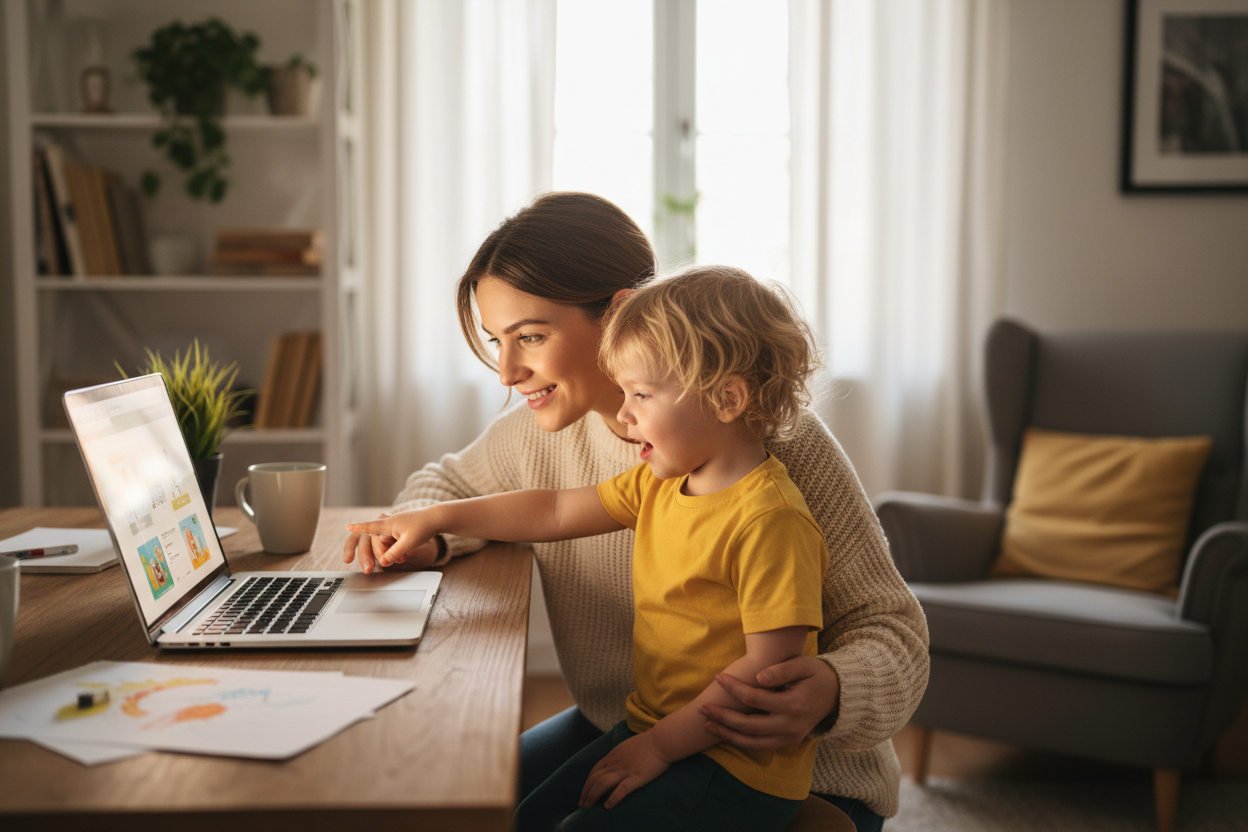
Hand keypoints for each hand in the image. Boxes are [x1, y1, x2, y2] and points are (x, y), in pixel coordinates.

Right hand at [343, 510, 441, 572]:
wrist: (437, 518)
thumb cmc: (423, 527)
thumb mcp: (409, 542)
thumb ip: (395, 553)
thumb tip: (383, 563)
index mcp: (388, 524)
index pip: (369, 527)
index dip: (357, 528)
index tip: (347, 526)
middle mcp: (389, 523)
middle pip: (374, 539)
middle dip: (375, 554)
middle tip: (373, 567)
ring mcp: (395, 525)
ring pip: (382, 542)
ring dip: (388, 553)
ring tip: (402, 559)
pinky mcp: (400, 528)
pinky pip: (390, 540)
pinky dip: (393, 550)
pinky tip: (403, 555)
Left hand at [579, 732, 670, 809]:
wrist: (663, 740)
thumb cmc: (650, 742)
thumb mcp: (629, 746)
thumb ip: (621, 754)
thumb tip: (618, 762)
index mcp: (614, 755)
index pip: (595, 770)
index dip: (588, 782)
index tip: (585, 792)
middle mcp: (616, 763)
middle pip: (595, 778)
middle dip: (586, 792)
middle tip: (581, 804)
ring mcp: (625, 770)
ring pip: (602, 784)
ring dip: (593, 796)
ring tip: (588, 808)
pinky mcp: (637, 777)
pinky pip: (621, 789)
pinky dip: (612, 798)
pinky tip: (607, 806)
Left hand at [699, 655, 839, 749]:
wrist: (837, 694)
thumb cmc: (815, 674)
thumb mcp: (802, 665)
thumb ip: (781, 670)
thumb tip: (759, 678)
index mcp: (794, 705)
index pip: (755, 698)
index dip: (734, 687)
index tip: (718, 676)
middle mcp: (791, 726)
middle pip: (749, 726)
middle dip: (723, 717)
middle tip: (703, 707)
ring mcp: (790, 738)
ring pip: (752, 742)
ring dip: (727, 735)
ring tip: (707, 723)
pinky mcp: (788, 742)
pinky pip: (760, 747)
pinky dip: (741, 742)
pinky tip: (725, 732)